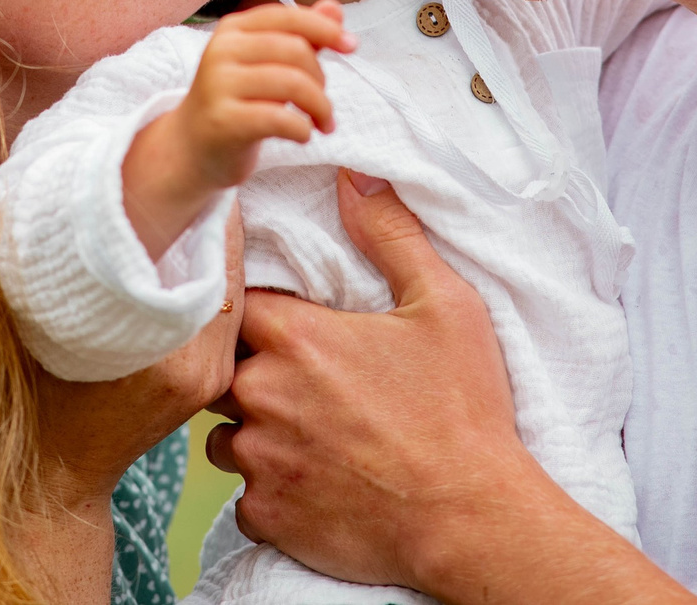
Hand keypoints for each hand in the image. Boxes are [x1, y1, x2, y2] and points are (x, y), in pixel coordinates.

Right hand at [19, 211, 246, 602]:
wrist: (51, 468)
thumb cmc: (38, 389)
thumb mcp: (52, 322)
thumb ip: (87, 268)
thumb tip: (96, 193)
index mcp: (167, 349)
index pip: (213, 253)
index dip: (204, 207)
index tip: (189, 173)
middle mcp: (202, 365)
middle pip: (230, 268)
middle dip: (212, 224)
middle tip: (195, 182)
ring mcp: (211, 377)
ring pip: (232, 289)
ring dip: (216, 252)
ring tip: (192, 210)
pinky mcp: (208, 384)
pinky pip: (224, 315)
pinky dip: (212, 282)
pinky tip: (189, 257)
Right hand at [121, 0, 351, 258]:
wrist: (192, 149)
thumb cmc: (239, 102)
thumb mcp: (267, 65)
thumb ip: (301, 36)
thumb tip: (335, 8)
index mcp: (233, 29)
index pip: (288, 16)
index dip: (325, 28)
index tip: (352, 46)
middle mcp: (221, 50)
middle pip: (296, 50)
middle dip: (321, 80)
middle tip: (323, 106)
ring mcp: (218, 85)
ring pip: (293, 83)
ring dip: (320, 107)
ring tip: (323, 124)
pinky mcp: (223, 121)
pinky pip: (280, 118)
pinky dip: (303, 129)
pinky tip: (303, 135)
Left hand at [207, 173, 670, 601]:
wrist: (472, 519)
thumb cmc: (462, 410)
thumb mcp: (444, 305)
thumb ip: (389, 234)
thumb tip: (355, 177)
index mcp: (293, 336)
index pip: (235, 305)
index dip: (260, 316)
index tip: (293, 329)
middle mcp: (260, 394)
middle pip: (224, 370)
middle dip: (256, 374)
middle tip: (313, 388)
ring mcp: (258, 460)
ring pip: (227, 436)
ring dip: (258, 434)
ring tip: (316, 437)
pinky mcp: (264, 517)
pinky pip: (245, 496)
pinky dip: (272, 491)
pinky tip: (319, 484)